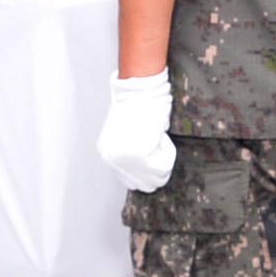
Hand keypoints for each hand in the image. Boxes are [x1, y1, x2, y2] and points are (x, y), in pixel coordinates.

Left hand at [98, 71, 176, 192]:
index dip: (148, 169)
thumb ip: (133, 152)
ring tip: (156, 137)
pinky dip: (167, 151)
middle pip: (144, 185)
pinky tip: (159, 135)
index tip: (154, 152)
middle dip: (156, 168)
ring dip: (163, 158)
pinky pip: (164, 165)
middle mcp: (113, 160)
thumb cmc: (138, 104)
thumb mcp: (128, 133)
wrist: (141, 90)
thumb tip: (148, 167)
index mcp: (108, 154)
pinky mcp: (139, 156)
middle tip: (158, 145)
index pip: (131, 180)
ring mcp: (125, 160)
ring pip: (157, 178)